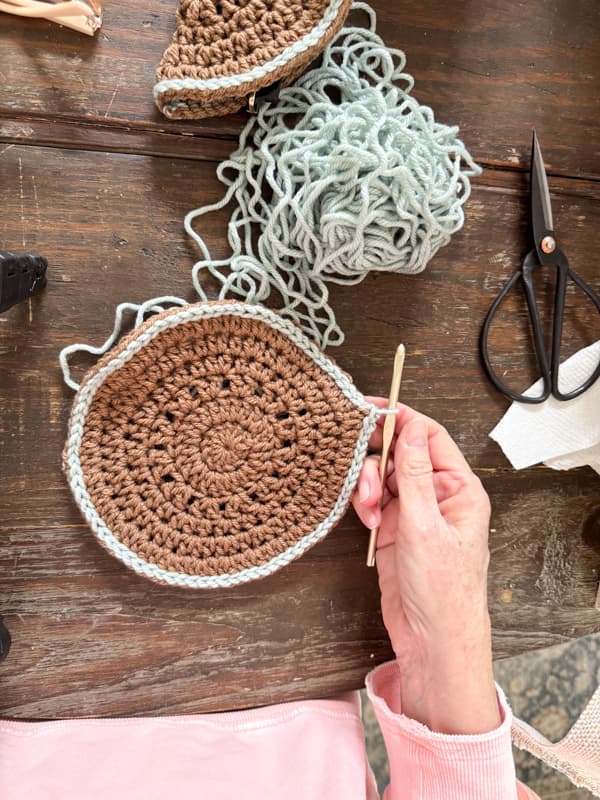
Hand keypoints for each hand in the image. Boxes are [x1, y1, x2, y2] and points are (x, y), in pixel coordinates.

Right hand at [352, 400, 500, 733]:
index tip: (370, 408)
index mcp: (459, 488)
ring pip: (383, 477)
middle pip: (401, 454)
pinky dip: (364, 504)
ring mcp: (415, 512)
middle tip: (360, 469)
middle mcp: (438, 495)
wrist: (432, 640)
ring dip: (368, 485)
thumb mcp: (426, 527)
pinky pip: (374, 500)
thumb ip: (415, 475)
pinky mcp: (395, 529)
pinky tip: (366, 519)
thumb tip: (410, 428)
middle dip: (377, 459)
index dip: (401, 418)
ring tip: (367, 508)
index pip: (429, 437)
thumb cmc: (444, 591)